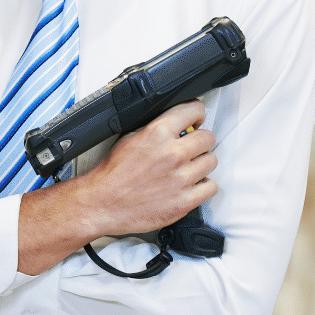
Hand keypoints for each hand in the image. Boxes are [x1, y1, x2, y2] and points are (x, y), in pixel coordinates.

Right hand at [82, 99, 217, 236]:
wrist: (103, 203)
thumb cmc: (112, 175)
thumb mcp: (128, 138)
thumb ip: (155, 128)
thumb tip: (174, 123)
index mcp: (157, 134)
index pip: (193, 110)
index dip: (196, 114)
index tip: (195, 121)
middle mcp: (172, 154)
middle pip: (208, 137)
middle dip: (199, 140)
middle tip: (191, 146)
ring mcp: (181, 178)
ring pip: (211, 161)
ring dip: (201, 163)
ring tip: (187, 167)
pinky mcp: (185, 201)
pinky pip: (211, 186)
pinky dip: (203, 185)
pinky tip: (190, 184)